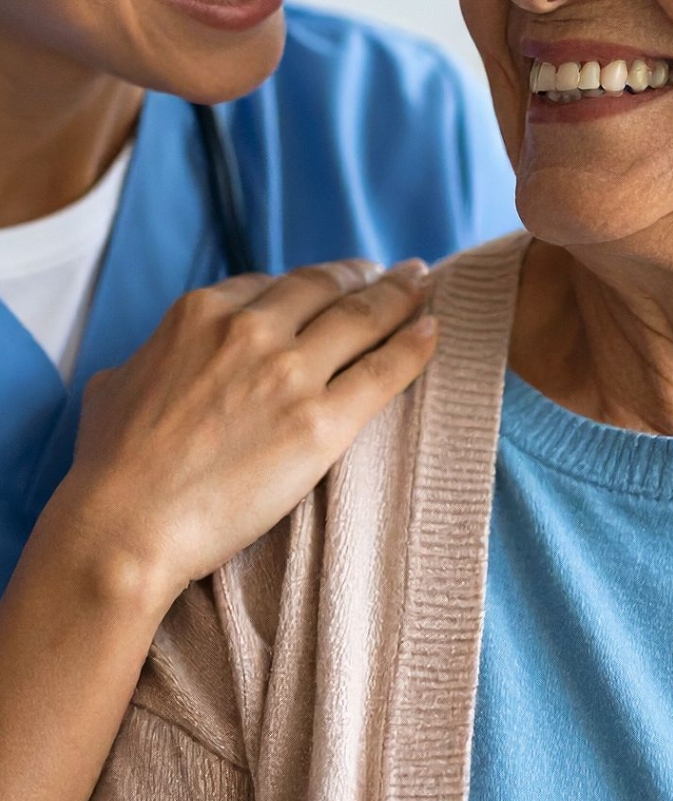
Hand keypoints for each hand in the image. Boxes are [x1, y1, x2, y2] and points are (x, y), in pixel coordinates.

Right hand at [61, 259, 435, 608]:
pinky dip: (415, 346)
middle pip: (326, 288)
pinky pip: (384, 371)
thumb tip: (156, 360)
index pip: (274, 284)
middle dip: (364, 276)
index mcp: (201, 311)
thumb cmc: (109, 467)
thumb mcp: (115, 383)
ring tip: (423, 283)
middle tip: (393, 272)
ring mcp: (289, 374)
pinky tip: (435, 330)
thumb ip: (148, 356)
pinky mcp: (321, 423)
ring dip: (400, 296)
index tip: (333, 282)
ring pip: (362, 318)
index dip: (312, 282)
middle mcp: (251, 329)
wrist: (124, 528)